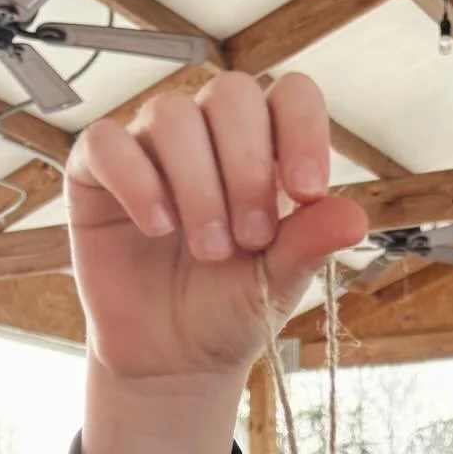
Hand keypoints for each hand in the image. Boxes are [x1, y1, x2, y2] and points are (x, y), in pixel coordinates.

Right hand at [65, 70, 368, 386]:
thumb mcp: (277, 283)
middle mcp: (208, 135)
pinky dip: (136, 182)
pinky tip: (158, 227)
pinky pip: (108, 142)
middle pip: (230, 94)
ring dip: (198, 186)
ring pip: (173, 117)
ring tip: (208, 249)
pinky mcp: (98, 171)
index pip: (290, 96)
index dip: (302, 130)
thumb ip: (309, 245)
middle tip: (251, 238)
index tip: (306, 192)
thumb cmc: (226, 310)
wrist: (172, 359)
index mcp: (264, 149)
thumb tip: (355, 217)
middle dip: (246, 168)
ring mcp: (151, 147)